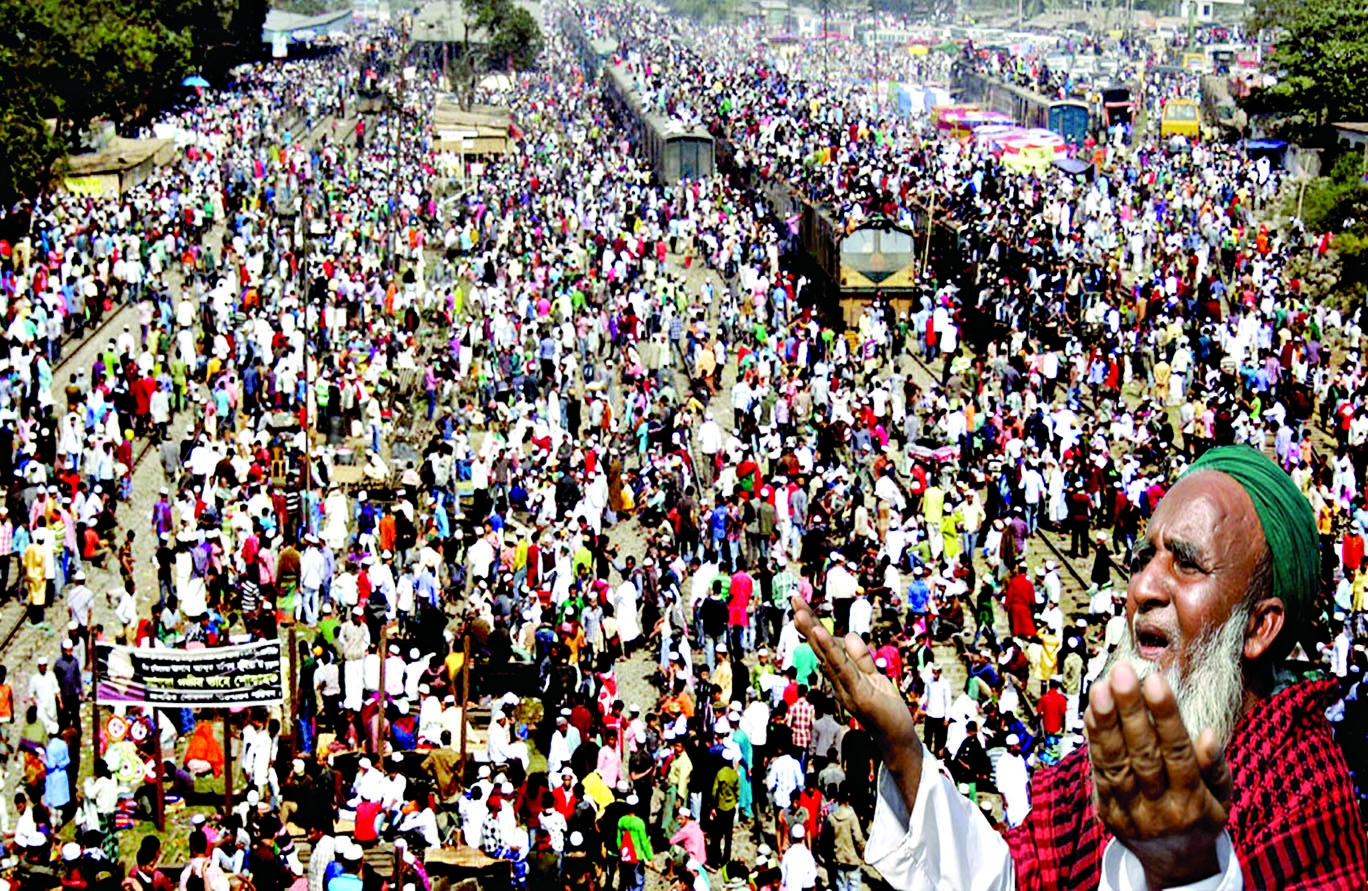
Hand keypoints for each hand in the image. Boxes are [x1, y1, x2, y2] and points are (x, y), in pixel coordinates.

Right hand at [790, 595, 921, 808]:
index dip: (813, 626)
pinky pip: (842, 667)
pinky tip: (820, 633)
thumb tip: (848, 634)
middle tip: (794, 600)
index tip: (801, 606)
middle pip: (820, 647)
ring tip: (799, 612)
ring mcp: (845, 688)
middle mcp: (837, 681)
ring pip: (827, 655)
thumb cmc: (886, 708)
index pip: (825, 647)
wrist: (898, 737)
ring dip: (813, 632)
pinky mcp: (857, 693)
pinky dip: (830, 649)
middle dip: (807, 624)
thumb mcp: (874, 676)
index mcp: (840, 675)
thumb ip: (861, 657)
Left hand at [1085, 662, 1232, 889]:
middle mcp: (1160, 810)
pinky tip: (1093, 712)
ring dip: (1105, 724)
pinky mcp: (1107, 812)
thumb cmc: (1202, 815)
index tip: (1155, 680)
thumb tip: (1208, 734)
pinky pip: (1099, 773)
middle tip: (1121, 673)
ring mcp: (1130, 813)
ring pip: (1115, 764)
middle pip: (1142, 756)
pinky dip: (1095, 741)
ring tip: (1101, 687)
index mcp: (1194, 804)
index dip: (1165, 716)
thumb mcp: (1221, 796)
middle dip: (1130, 712)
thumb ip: (1215, 766)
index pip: (1178, 753)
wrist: (1175, 864)